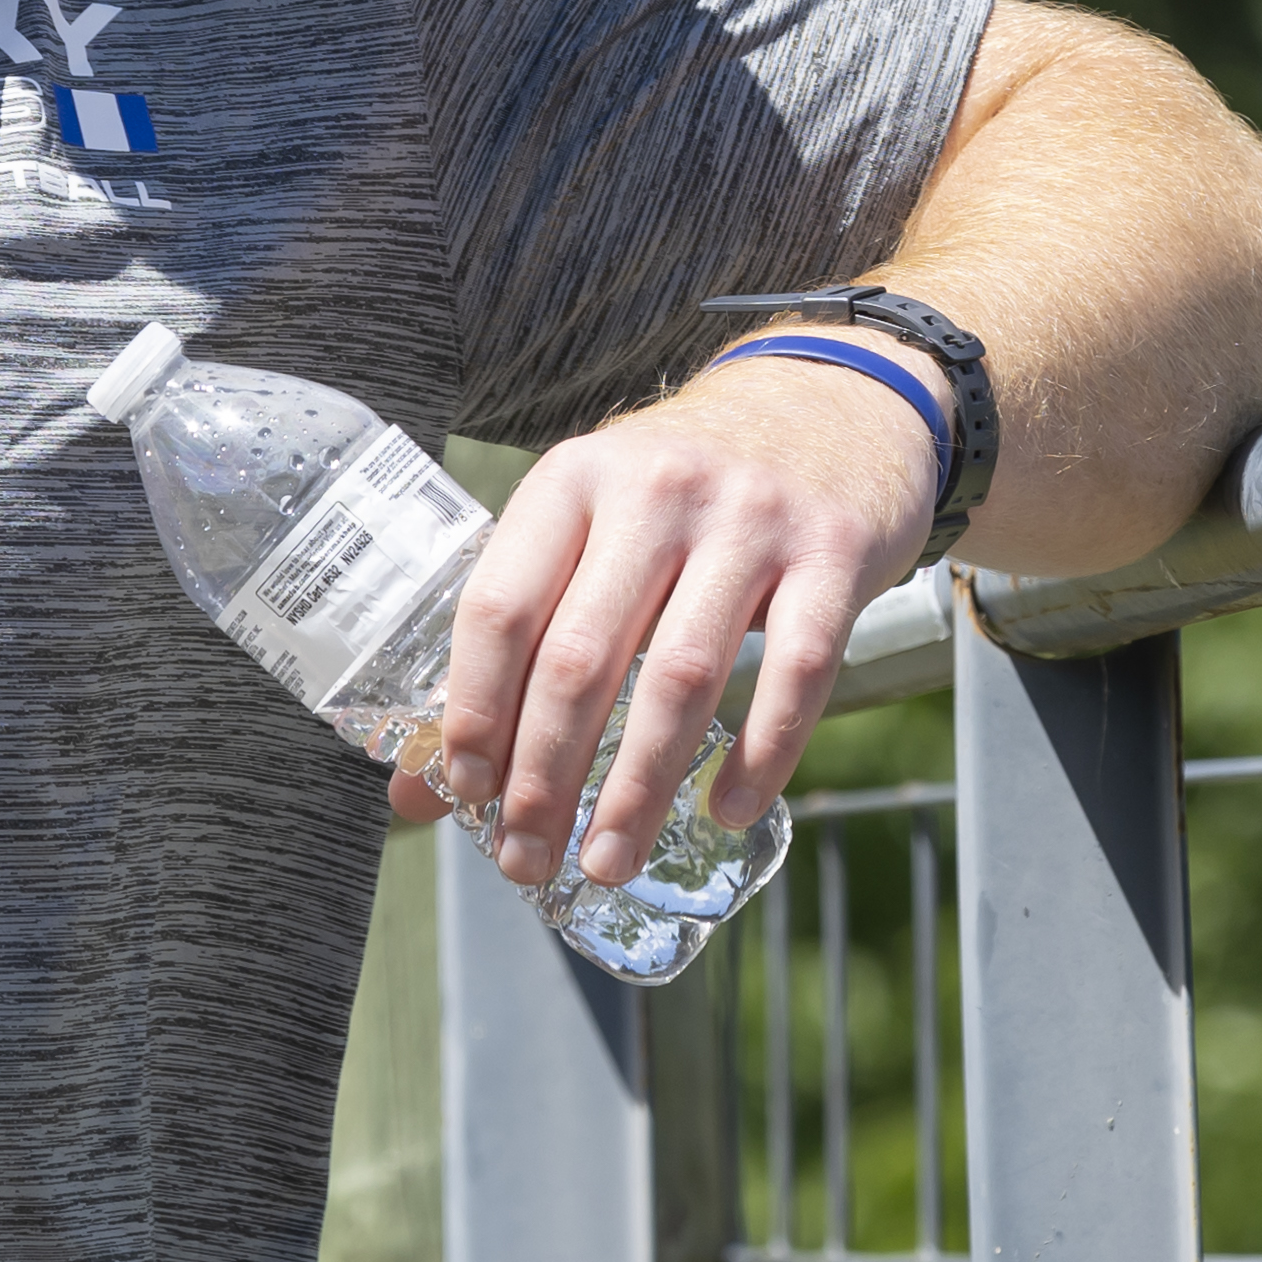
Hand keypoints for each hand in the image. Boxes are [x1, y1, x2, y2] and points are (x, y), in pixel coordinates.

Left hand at [397, 350, 943, 885]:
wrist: (837, 400)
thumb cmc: (691, 488)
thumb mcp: (597, 524)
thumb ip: (521, 638)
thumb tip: (423, 786)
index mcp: (575, 478)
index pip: (501, 607)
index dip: (475, 712)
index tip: (467, 792)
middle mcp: (656, 490)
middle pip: (580, 658)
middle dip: (545, 777)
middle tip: (529, 858)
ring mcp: (751, 518)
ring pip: (679, 678)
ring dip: (637, 789)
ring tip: (609, 860)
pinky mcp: (835, 552)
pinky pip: (796, 674)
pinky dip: (760, 758)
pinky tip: (723, 811)